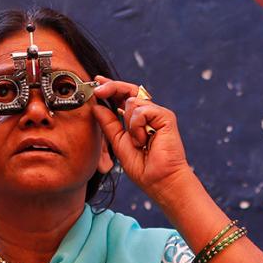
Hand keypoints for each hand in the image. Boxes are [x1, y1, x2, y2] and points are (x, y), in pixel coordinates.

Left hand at [92, 76, 194, 203]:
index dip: (110, 88)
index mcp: (137, 120)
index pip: (123, 97)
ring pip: (132, 101)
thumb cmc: (143, 167)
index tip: (96, 82)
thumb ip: (109, 124)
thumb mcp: (119, 143)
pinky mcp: (165, 116)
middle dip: (112, 87)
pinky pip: (142, 110)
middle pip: (129, 91)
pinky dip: (137, 126)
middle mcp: (148, 114)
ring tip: (138, 142)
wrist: (159, 180)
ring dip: (129, 124)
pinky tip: (144, 139)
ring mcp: (158, 114)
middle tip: (97, 89)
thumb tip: (96, 106)